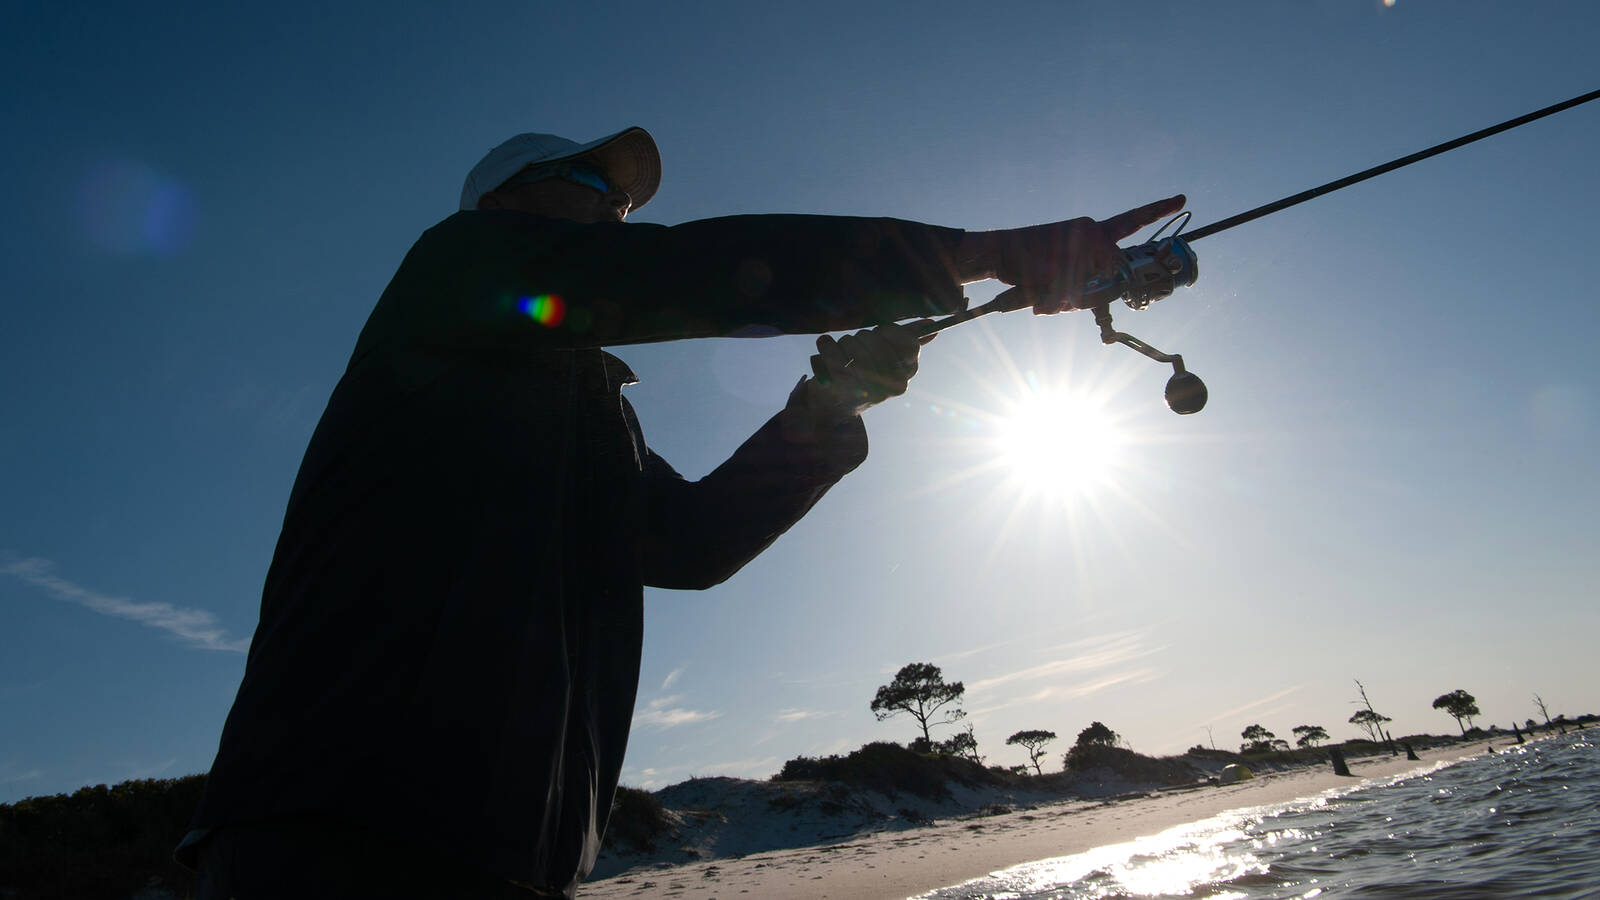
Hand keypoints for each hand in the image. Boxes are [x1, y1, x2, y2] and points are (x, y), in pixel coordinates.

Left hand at [801, 322, 928, 418]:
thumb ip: (910, 339)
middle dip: (862, 337)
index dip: (889, 332)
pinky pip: (834, 356)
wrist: (838, 402)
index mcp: (907, 373)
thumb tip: (932, 324)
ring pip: (854, 346)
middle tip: (856, 343)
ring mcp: (869, 390)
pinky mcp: (843, 390)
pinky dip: (827, 346)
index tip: (878, 333)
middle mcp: (893, 384)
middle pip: (875, 342)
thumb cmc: (867, 371)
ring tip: (842, 350)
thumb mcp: (890, 355)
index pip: (907, 342)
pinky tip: (825, 344)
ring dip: (844, 342)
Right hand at [964, 194, 1186, 313]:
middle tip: (1060, 286)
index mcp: (1094, 230)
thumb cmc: (1032, 265)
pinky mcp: (1071, 254)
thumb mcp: (1066, 274)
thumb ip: (1089, 284)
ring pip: (1092, 284)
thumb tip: (1102, 301)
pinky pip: (1076, 288)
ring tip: (1045, 284)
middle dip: (1089, 289)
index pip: (1132, 220)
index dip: (1158, 210)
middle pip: (1112, 272)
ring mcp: (1084, 241)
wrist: (1000, 252)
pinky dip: (1057, 296)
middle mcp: (1093, 230)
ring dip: (1068, 294)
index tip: (1181, 199)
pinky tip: (1041, 283)